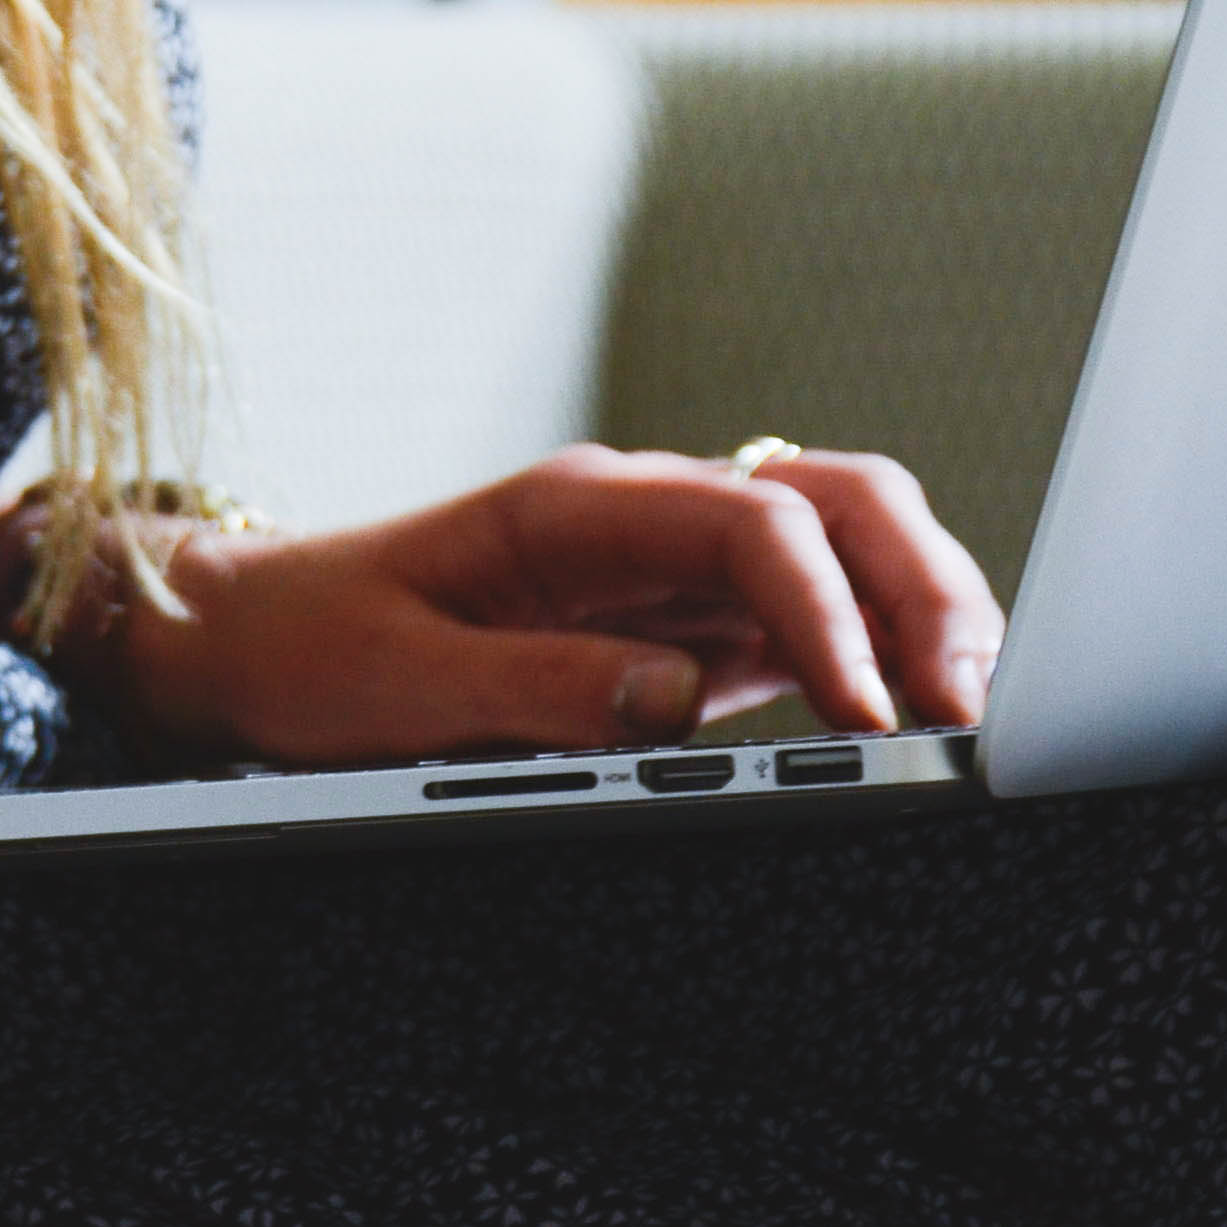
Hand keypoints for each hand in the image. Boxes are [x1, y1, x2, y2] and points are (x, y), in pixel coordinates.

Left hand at [97, 445, 1003, 770]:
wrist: (253, 639)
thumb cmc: (312, 648)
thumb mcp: (398, 683)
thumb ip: (533, 688)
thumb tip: (670, 705)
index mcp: (580, 506)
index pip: (753, 523)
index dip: (827, 608)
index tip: (867, 708)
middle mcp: (648, 519)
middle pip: (839, 503)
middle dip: (923, 585)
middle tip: (973, 701)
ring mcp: (676, 573)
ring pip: (847, 554)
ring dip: (921, 616)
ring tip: (970, 714)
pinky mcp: (687, 634)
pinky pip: (811, 623)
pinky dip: (878, 661)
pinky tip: (911, 723)